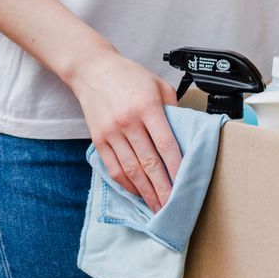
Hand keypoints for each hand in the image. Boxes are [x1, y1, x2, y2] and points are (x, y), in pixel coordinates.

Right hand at [68, 49, 181, 209]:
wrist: (92, 70)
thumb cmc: (130, 76)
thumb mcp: (159, 85)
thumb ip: (173, 110)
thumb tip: (185, 135)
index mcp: (147, 108)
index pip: (166, 145)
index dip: (177, 168)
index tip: (186, 184)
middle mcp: (128, 122)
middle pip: (149, 163)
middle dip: (163, 189)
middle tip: (173, 207)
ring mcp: (111, 133)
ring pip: (131, 170)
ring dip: (146, 192)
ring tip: (157, 207)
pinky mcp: (98, 140)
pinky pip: (113, 168)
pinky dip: (126, 184)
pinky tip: (138, 193)